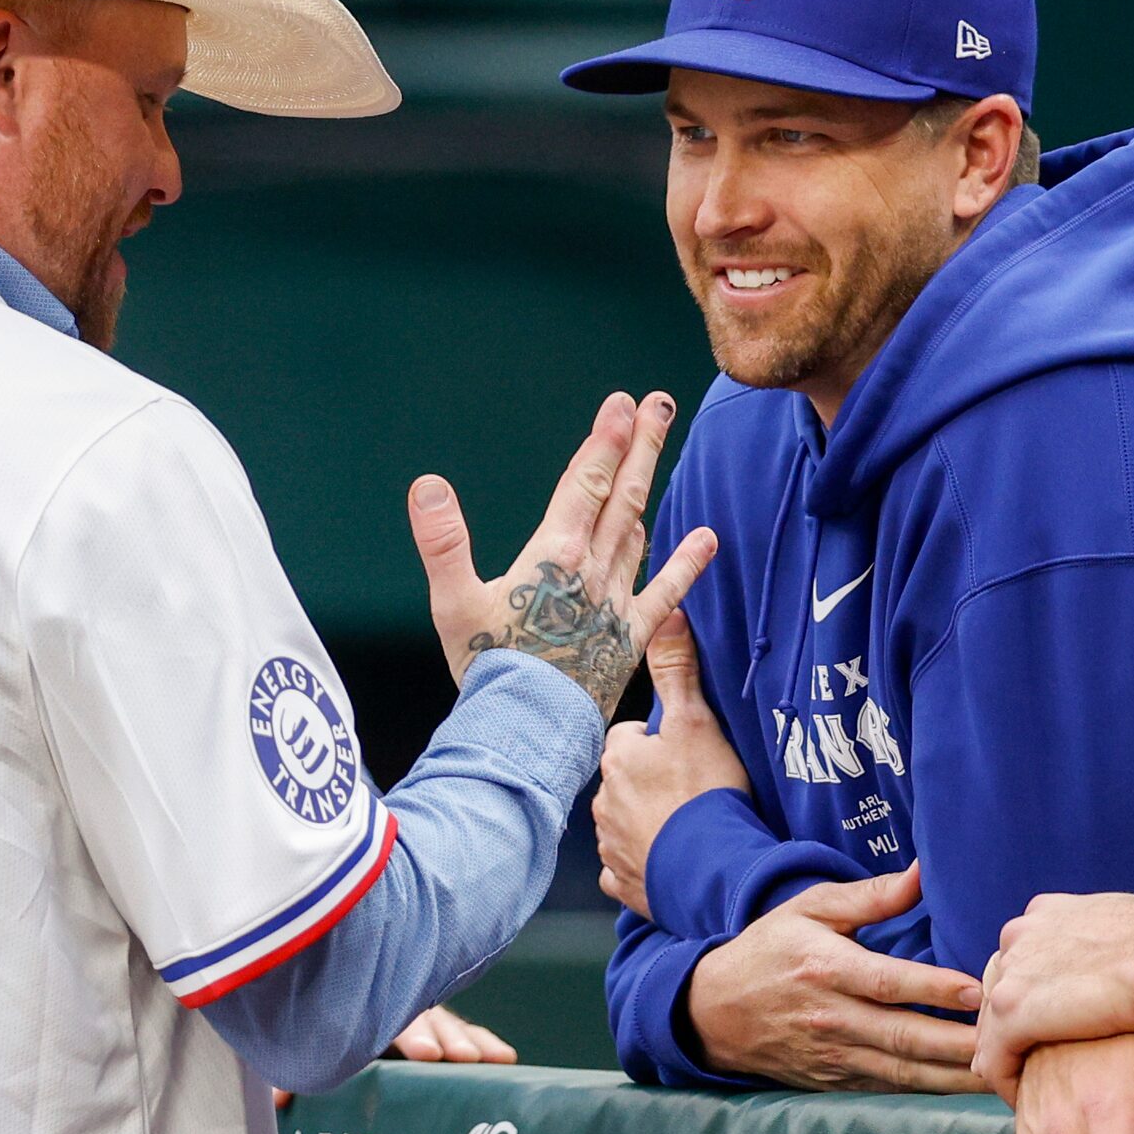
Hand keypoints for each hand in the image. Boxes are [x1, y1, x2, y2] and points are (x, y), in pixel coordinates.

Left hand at [273, 1004, 519, 1105]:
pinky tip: (508, 1059)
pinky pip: (463, 1032)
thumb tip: (281, 1100)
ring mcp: (419, 1018)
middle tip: (460, 1058)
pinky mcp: (437, 1030)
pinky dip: (483, 1043)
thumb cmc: (318, 1028)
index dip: (409, 1035)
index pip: (387, 1019)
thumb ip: (292, 1072)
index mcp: (362, 1009)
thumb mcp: (302, 1047)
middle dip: (442, 1037)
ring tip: (492, 1060)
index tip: (425, 1054)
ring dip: (470, 1040)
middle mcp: (394, 1006)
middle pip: (423, 1018)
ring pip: (447, 1024)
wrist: (331, 996)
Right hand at [408, 391, 715, 718]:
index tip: (621, 403)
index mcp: (554, 554)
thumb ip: (442, 541)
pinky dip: (686, 563)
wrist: (527, 730)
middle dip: (639, 444)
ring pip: (640, 528)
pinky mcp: (630, 635)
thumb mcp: (452, 602)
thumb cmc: (486, 668)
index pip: (585, 483)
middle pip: (622, 494)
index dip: (604, 440)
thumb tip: (427, 485)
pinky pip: (666, 592)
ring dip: (651, 485)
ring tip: (659, 448)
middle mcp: (593, 569)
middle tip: (658, 403)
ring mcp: (616, 601)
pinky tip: (706, 538)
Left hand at [597, 612, 750, 914]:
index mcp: (618, 758)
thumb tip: (669, 617)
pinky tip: (672, 861)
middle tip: (692, 792)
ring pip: (624, 822)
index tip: (685, 755)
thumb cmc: (706, 794)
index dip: (660, 743)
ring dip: (649, 823)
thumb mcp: (697, 722)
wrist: (713, 872)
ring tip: (688, 828)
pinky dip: (645, 864)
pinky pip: (626, 868)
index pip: (630, 738)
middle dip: (651, 784)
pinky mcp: (622, 883)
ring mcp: (610, 845)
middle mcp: (604, 801)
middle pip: (626, 780)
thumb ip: (679, 671)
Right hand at [684, 867, 985, 1093]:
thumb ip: (870, 896)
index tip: (977, 990)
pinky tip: (966, 1087)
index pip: (887, 982)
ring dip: (953, 1076)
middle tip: (1010, 1040)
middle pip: (905, 1037)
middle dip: (959, 1043)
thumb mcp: (809, 909)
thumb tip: (922, 873)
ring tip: (1001, 1072)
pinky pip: (891, 1090)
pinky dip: (929, 1092)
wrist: (713, 1013)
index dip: (933, 988)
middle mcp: (832, 1018)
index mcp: (826, 969)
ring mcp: (834, 1056)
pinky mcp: (836, 1082)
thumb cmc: (768, 950)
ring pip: (904, 1073)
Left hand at [973, 891, 1133, 1094]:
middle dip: (1008, 1024)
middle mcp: (1018, 936)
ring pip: (991, 1024)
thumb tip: (1110, 945)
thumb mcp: (1120, 923)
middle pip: (997, 988)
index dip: (1030, 994)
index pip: (1020, 959)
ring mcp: (1011, 973)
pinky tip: (1021, 1099)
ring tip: (1023, 1084)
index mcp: (1044, 915)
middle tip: (1024, 1059)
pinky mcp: (1010, 1011)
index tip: (1045, 1022)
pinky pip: (994, 1056)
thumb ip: (1097, 936)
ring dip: (1005, 1054)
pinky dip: (1005, 1080)